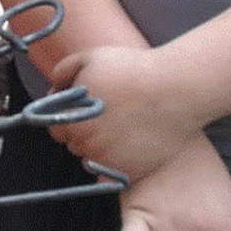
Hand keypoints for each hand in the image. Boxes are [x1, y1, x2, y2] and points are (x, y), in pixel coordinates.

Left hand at [50, 44, 201, 182]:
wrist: (177, 89)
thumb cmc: (133, 70)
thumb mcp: (91, 58)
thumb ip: (63, 72)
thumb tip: (53, 90)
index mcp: (73, 120)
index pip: (56, 129)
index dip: (67, 118)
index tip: (83, 110)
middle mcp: (87, 145)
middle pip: (75, 145)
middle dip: (84, 132)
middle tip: (107, 116)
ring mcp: (109, 161)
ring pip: (95, 159)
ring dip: (101, 147)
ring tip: (122, 126)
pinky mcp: (131, 172)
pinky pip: (114, 172)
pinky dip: (120, 159)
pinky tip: (133, 140)